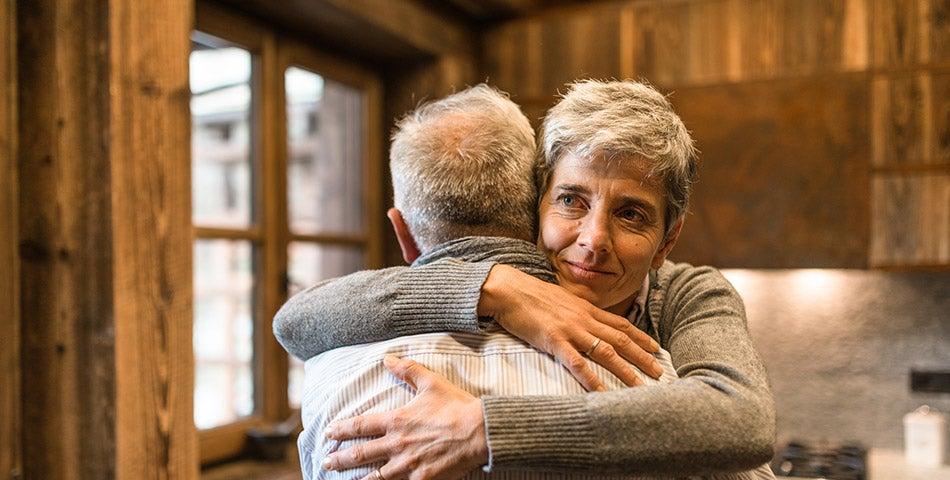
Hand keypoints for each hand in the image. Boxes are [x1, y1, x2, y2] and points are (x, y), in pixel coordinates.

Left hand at [323, 355, 487, 479]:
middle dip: (340, 459)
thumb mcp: (431, 383)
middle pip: (360, 454)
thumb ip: (407, 370)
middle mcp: (397, 444)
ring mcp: (408, 465)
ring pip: (375, 477)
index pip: (360, 426)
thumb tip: (388, 358)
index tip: (328, 432)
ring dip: (358, 479)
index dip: (340, 429)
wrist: (480, 432)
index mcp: (397, 420)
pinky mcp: (421, 479)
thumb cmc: (457, 407)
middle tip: (326, 461)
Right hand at [479, 264, 663, 390]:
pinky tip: (602, 393)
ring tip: (640, 386)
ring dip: (625, 370)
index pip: (620, 324)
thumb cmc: (530, 295)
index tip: (656, 348)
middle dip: (642, 356)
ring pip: (605, 352)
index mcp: (586, 309)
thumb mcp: (560, 300)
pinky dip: (591, 379)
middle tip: (659, 372)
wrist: (508, 289)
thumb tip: (586, 322)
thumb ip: (576, 312)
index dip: (640, 336)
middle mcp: (584, 319)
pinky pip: (577, 363)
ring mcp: (570, 330)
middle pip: (620, 339)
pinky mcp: (554, 340)